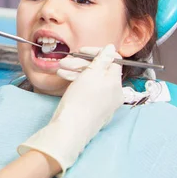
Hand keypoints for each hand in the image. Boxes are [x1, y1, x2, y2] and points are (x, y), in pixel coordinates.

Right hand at [18, 44, 123, 175]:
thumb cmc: (80, 101)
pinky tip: (65, 79)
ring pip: (92, 80)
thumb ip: (102, 59)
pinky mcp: (95, 108)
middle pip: (100, 70)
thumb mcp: (91, 74)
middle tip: (65, 62)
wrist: (71, 129)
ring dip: (76, 72)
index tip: (81, 51)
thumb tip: (112, 48)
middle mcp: (114, 92)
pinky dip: (78, 83)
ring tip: (60, 70)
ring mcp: (105, 102)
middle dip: (81, 63)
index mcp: (116, 82)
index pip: (112, 60)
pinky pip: (89, 90)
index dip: (96, 52)